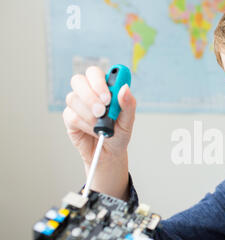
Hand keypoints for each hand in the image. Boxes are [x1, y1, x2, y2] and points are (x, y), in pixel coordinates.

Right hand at [63, 66, 135, 198]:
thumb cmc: (119, 134)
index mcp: (104, 87)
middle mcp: (88, 92)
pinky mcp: (69, 117)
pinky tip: (93, 131)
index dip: (98, 82)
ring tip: (101, 126)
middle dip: (90, 96)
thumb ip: (128, 105)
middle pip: (79, 80)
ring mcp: (77, 104)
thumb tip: (125, 89)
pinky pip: (71, 115)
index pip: (95, 73)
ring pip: (73, 98)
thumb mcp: (128, 121)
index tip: (108, 98)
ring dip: (89, 114)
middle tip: (101, 111)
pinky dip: (84, 124)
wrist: (109, 153)